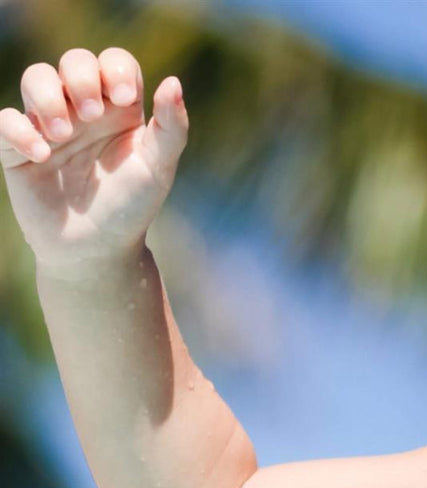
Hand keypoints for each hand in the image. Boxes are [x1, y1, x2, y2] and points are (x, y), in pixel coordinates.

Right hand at [0, 48, 187, 275]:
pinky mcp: (19, 148)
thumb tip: (173, 82)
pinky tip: (41, 155)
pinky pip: (5, 120)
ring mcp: (50, 125)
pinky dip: (19, 131)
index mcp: (120, 110)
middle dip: (81, 78)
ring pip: (36, 78)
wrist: (98, 250)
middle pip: (75, 62)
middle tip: (91, 115)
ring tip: (63, 134)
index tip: (124, 98)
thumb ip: (171, 129)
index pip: (115, 63)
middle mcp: (84, 110)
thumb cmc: (131, 207)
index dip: (116, 69)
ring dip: (47, 97)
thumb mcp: (157, 169)